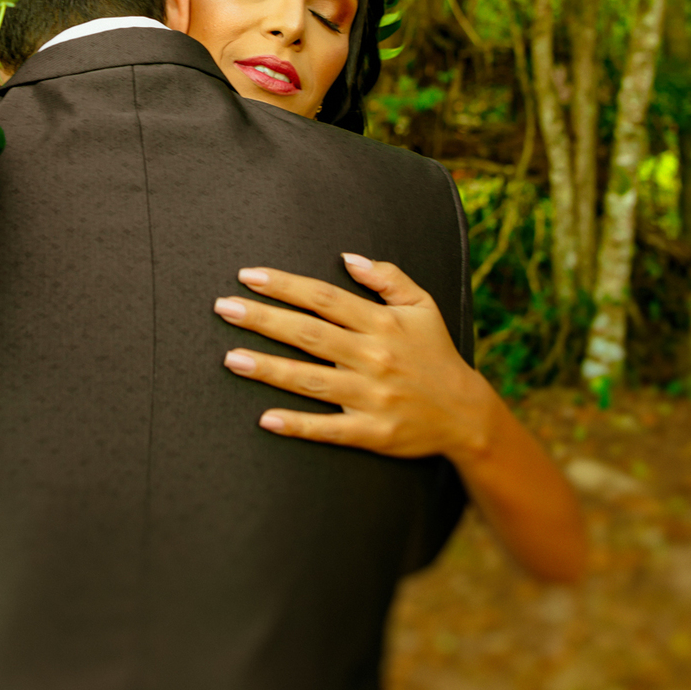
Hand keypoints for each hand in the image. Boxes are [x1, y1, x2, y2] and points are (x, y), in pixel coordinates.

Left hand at [213, 253, 494, 461]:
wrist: (467, 415)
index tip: (248, 276)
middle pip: (308, 334)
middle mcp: (373, 357)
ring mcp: (371, 396)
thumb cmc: (437, 355)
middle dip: (263, 319)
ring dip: (268, 368)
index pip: (324, 298)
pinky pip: (329, 429)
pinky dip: (298, 424)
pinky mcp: (372, 432)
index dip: (285, 285)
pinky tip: (266, 419)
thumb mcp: (423, 306)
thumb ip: (388, 277)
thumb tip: (348, 256)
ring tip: (230, 358)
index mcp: (382, 323)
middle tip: (223, 308)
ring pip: (310, 380)